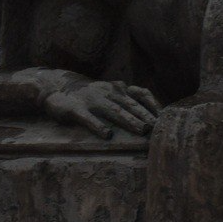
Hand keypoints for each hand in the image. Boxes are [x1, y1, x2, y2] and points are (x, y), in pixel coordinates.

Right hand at [41, 78, 161, 137]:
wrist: (57, 87)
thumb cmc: (89, 94)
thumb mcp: (110, 92)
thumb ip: (127, 99)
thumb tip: (151, 114)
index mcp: (118, 89)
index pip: (141, 95)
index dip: (154, 105)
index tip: (166, 117)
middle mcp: (108, 93)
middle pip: (131, 105)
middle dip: (146, 116)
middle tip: (159, 127)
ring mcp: (92, 101)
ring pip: (114, 111)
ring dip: (130, 120)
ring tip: (142, 130)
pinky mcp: (76, 110)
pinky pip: (89, 119)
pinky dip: (98, 126)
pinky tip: (107, 135)